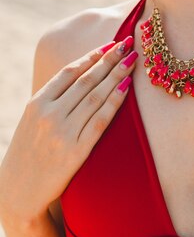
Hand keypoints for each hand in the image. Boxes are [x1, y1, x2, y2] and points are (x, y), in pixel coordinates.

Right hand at [0, 38, 136, 226]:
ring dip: (117, 75)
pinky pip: (100, 120)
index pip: (69, 72)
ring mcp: (63, 133)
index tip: (110, 44)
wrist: (17, 192)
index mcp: (37, 103)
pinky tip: (126, 87)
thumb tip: (83, 73)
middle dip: (110, 59)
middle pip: (87, 80)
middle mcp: (49, 115)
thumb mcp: (32, 120)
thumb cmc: (28, 152)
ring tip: (132, 60)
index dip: (92, 56)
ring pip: (96, 96)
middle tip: (128, 44)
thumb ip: (52, 99)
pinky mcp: (76, 152)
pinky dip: (115, 102)